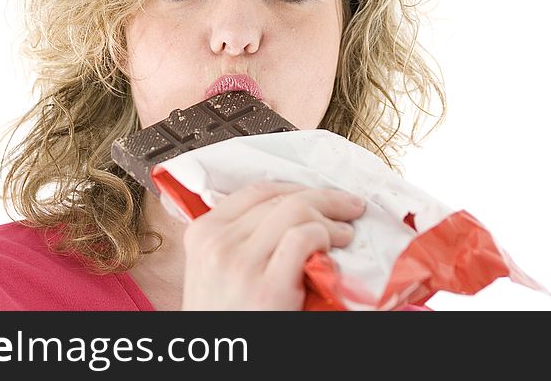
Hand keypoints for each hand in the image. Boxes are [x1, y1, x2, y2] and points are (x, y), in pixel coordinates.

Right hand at [180, 181, 365, 309]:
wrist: (219, 361)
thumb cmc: (225, 317)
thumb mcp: (215, 271)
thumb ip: (238, 238)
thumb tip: (288, 212)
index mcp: (203, 234)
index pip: (256, 191)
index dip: (296, 188)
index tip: (318, 194)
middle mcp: (218, 244)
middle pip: (280, 199)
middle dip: (322, 198)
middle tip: (348, 207)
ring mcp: (241, 264)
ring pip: (296, 211)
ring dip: (330, 217)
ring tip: (345, 233)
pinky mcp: (267, 288)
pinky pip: (304, 238)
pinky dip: (326, 236)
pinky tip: (334, 250)